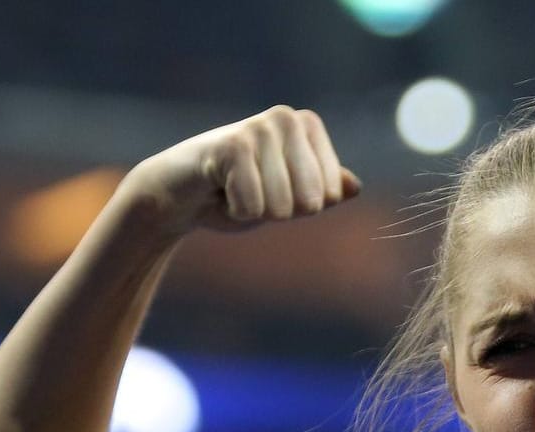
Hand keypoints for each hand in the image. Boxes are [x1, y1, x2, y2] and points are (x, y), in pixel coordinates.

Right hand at [118, 105, 361, 238]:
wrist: (179, 194)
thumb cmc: (237, 193)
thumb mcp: (288, 195)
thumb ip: (322, 188)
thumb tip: (354, 186)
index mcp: (308, 126)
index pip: (331, 195)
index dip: (301, 207)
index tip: (272, 189)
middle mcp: (287, 118)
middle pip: (311, 202)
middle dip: (279, 210)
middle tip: (251, 190)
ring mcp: (259, 128)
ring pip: (282, 206)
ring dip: (255, 210)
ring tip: (233, 188)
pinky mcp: (233, 145)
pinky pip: (254, 205)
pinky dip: (236, 211)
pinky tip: (219, 190)